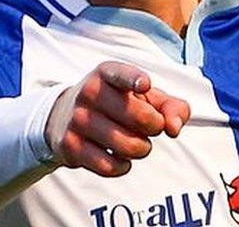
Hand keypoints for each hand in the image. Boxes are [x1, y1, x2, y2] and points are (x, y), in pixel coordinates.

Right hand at [44, 61, 190, 176]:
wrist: (64, 116)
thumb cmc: (116, 103)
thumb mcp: (144, 96)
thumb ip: (171, 106)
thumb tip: (173, 128)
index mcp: (107, 73)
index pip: (121, 74)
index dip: (134, 80)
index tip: (145, 85)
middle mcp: (89, 92)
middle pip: (141, 118)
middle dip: (155, 127)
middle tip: (151, 127)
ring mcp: (77, 119)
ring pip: (129, 146)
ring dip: (142, 149)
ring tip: (137, 142)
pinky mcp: (70, 145)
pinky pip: (110, 166)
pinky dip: (123, 166)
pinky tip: (120, 157)